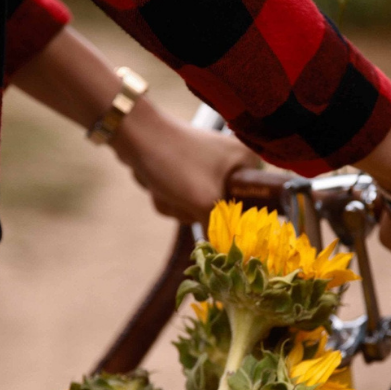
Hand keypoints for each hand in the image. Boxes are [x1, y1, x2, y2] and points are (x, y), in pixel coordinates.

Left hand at [112, 117, 258, 223]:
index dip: (237, 218)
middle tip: (185, 198)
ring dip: (177, 206)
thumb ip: (219, 229)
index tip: (219, 221)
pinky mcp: (186, 171)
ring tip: (166, 188)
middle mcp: (232, 162)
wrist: (133, 134)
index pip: (257, 204)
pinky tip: (157, 185)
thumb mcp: (203, 200)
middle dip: (195, 211)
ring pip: (198, 208)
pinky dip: (168, 198)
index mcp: (248, 162)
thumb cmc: (175, 161)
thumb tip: (227, 255)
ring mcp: (208, 167)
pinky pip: (183, 200)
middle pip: (222, 211)